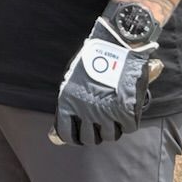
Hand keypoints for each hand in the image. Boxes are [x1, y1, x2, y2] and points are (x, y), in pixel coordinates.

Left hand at [53, 17, 158, 144]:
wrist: (117, 42)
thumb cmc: (93, 58)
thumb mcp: (73, 81)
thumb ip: (66, 111)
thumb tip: (53, 139)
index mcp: (68, 102)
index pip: (67, 135)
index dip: (75, 136)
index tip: (80, 133)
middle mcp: (85, 110)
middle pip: (90, 138)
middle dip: (94, 132)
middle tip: (100, 121)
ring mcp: (106, 112)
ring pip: (109, 135)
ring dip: (112, 127)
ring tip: (114, 114)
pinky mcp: (126, 111)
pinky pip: (127, 127)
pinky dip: (128, 121)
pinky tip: (126, 110)